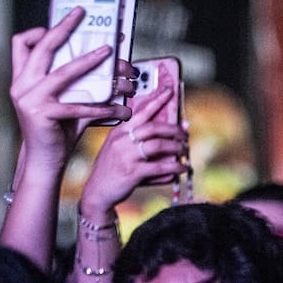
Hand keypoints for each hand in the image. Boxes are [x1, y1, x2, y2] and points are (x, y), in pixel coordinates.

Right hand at [9, 7, 132, 172]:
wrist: (45, 162)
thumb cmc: (56, 130)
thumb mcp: (61, 102)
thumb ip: (74, 83)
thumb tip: (104, 59)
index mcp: (22, 79)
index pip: (21, 43)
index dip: (40, 30)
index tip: (64, 24)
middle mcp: (21, 86)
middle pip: (43, 48)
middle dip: (63, 27)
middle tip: (81, 14)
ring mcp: (29, 99)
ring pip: (63, 72)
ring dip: (89, 61)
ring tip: (110, 55)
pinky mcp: (43, 115)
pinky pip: (78, 105)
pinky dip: (102, 106)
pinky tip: (119, 108)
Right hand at [80, 88, 187, 218]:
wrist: (97, 192)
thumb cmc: (112, 170)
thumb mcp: (120, 150)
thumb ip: (139, 141)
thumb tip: (167, 138)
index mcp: (119, 131)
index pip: (140, 112)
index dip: (157, 100)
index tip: (170, 91)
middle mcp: (122, 140)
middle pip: (154, 127)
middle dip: (173, 129)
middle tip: (184, 134)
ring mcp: (127, 155)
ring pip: (158, 145)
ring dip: (176, 147)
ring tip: (184, 150)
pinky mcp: (133, 172)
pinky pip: (160, 166)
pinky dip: (175, 167)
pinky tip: (183, 167)